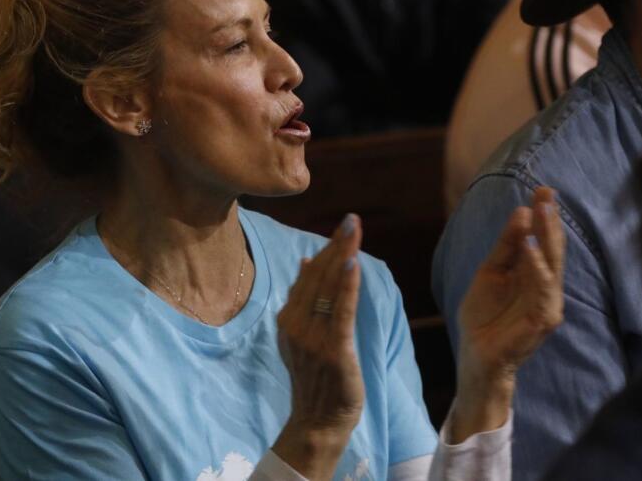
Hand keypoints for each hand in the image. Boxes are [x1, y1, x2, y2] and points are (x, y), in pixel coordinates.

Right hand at [272, 215, 364, 479]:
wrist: (317, 421)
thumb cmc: (314, 377)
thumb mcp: (301, 334)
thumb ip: (303, 298)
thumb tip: (305, 260)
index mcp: (287, 318)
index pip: (308, 275)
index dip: (327, 249)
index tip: (343, 226)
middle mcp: (295, 324)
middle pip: (318, 276)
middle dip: (337, 245)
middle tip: (353, 219)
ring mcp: (312, 338)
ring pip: (329, 289)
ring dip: (343, 257)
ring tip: (354, 231)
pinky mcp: (333, 350)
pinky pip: (341, 312)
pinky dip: (347, 286)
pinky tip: (353, 264)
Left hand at [450, 187, 563, 440]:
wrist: (477, 354)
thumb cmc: (485, 316)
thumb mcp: (490, 272)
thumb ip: (506, 246)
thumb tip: (522, 213)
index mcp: (533, 274)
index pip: (542, 240)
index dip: (544, 215)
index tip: (543, 190)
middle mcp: (546, 287)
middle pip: (552, 248)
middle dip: (550, 220)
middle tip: (547, 193)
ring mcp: (548, 304)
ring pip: (552, 265)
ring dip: (547, 238)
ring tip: (541, 212)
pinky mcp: (543, 320)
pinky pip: (543, 290)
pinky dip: (538, 268)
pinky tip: (530, 248)